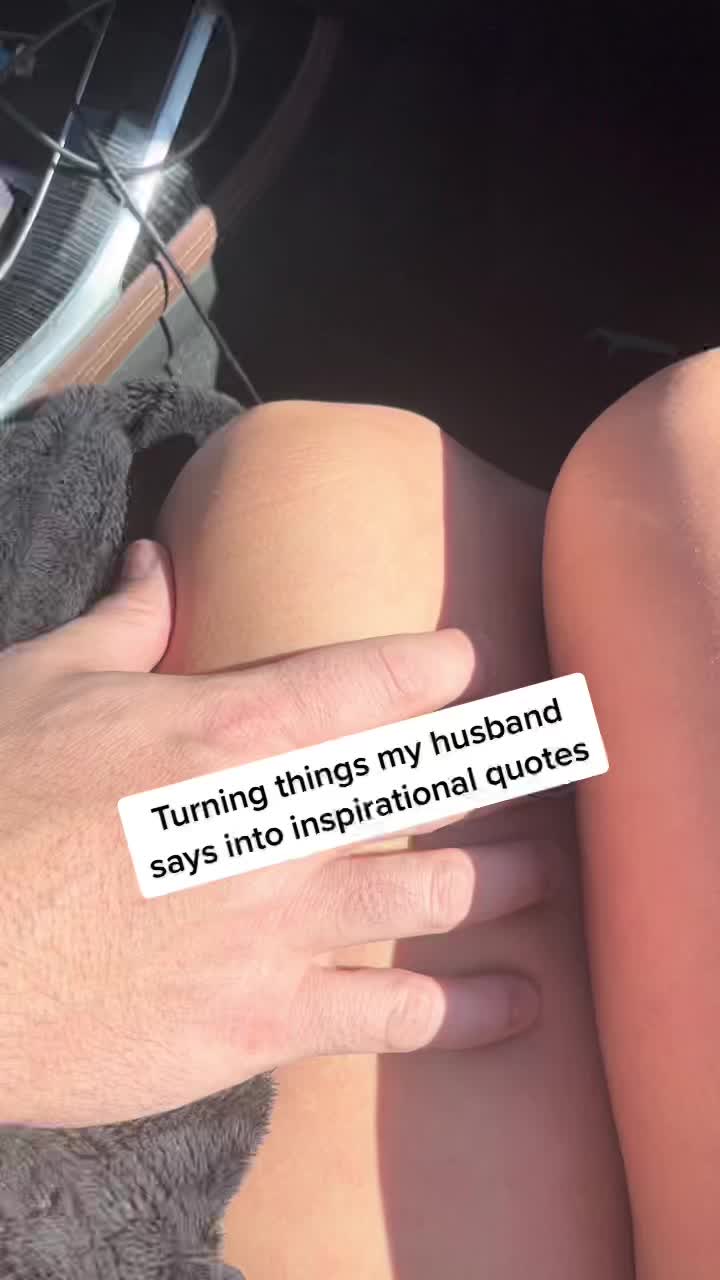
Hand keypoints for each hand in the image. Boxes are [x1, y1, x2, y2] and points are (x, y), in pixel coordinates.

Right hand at [0, 540, 546, 1127]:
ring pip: (440, 894)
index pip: (367, 681)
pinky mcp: (265, 1022)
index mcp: (225, 728)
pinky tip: (520, 1004)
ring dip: (508, 881)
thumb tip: (155, 563)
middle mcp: (276, 823)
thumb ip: (120, 625)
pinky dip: (471, 1012)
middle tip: (546, 762)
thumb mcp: (41, 686)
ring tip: (543, 873)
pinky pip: (399, 1016)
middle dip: (502, 768)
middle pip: (432, 784)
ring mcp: (281, 926)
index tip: (466, 665)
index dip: (432, 667)